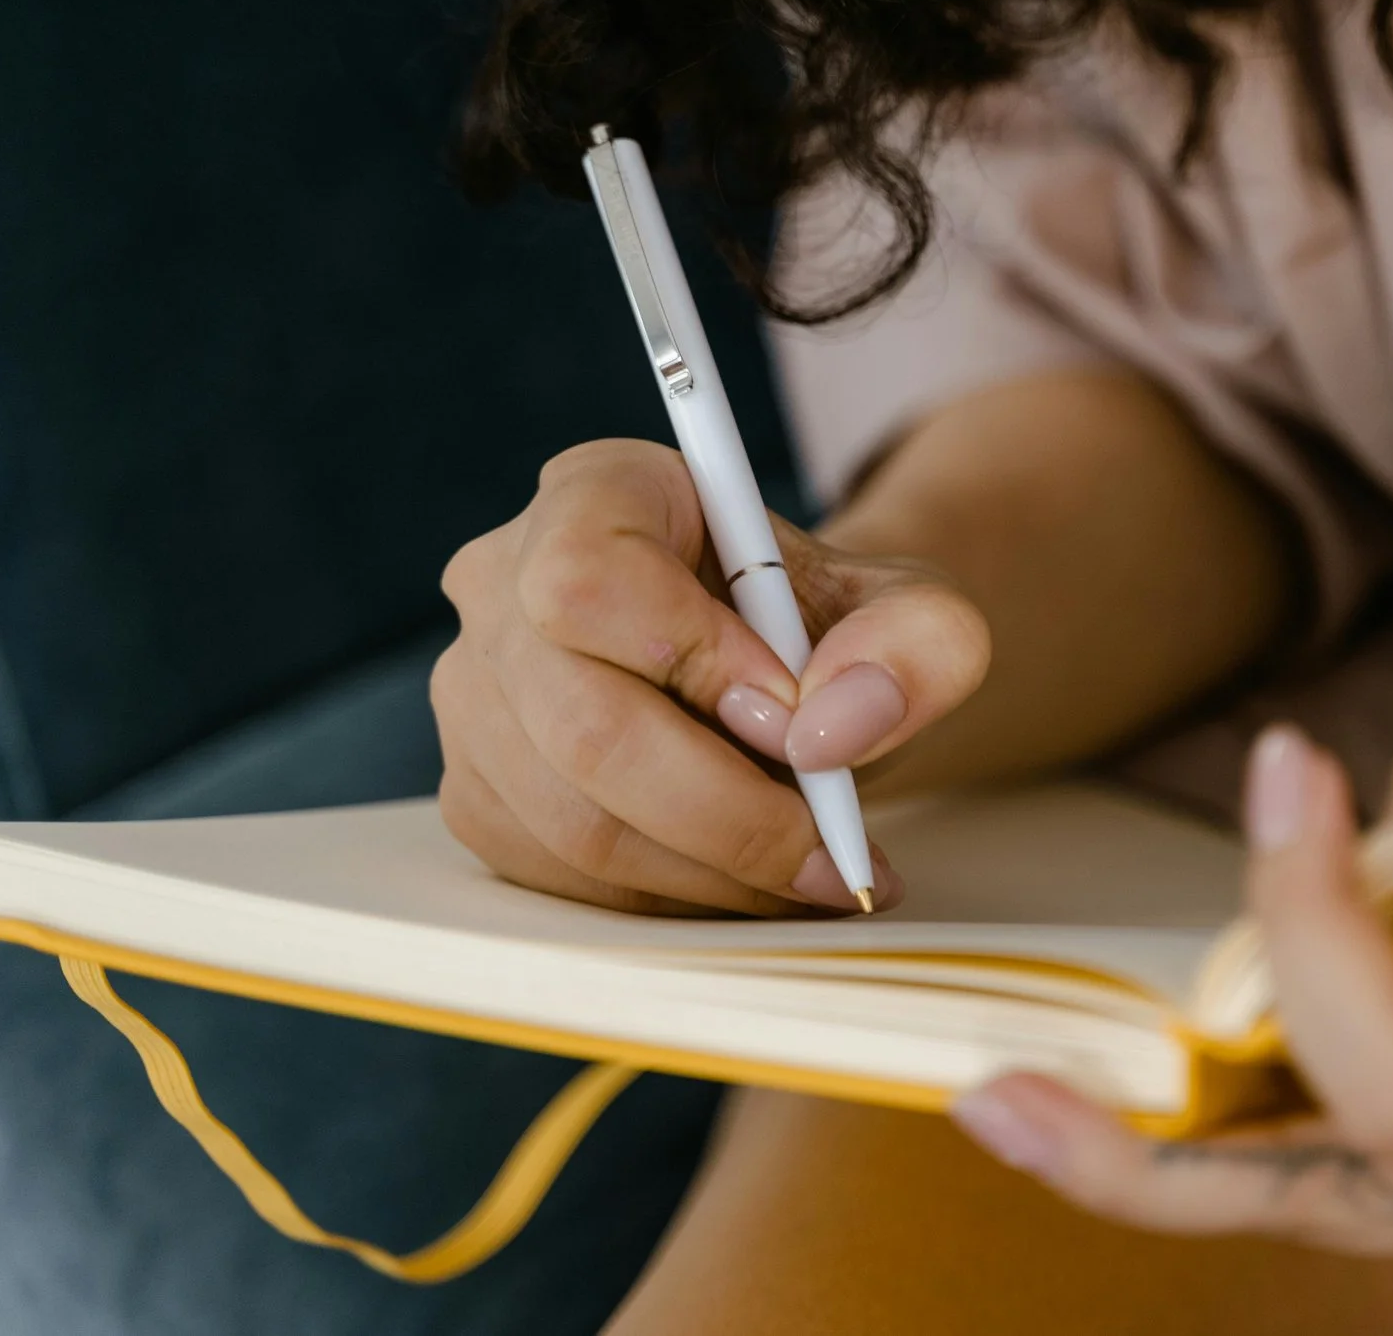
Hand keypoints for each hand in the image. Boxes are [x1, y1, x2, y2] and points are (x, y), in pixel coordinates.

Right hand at [432, 438, 989, 915]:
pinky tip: (748, 882)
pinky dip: (671, 899)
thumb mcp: (917, 613)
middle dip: (729, 815)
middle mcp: (505, 582)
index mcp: (599, 493)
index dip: (696, 661)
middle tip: (832, 856)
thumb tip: (833, 729)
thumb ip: (916, 643)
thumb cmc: (838, 632)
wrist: (799, 685)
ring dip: (712, 873)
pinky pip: (561, 878)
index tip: (798, 716)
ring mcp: (476, 694)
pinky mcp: (478, 791)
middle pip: (583, 727)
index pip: (594, 579)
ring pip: (575, 824)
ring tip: (812, 874)